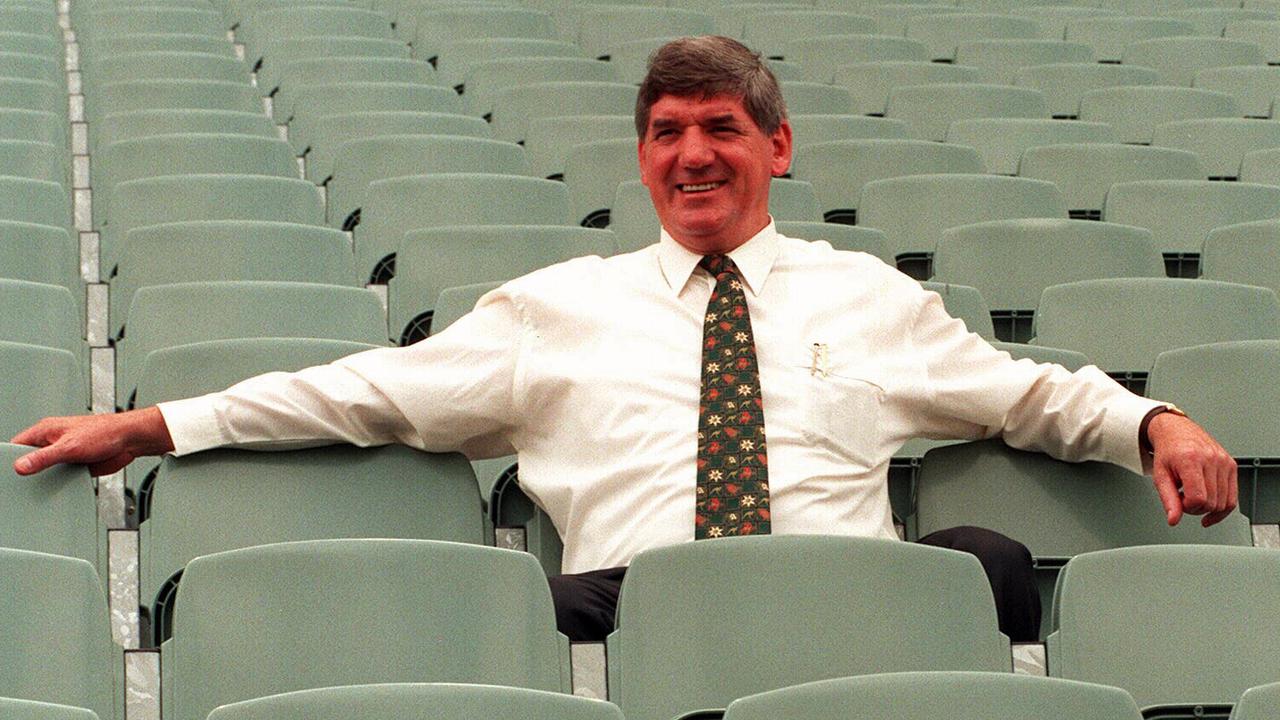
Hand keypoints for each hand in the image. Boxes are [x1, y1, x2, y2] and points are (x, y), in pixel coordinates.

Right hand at [10, 408, 174, 476]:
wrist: (130, 440)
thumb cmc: (105, 432)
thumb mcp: (69, 447)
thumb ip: (44, 458)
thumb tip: (21, 466)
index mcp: (46, 431)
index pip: (17, 445)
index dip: (10, 459)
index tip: (6, 473)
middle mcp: (53, 441)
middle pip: (30, 459)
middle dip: (27, 472)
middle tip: (20, 486)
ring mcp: (64, 453)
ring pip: (45, 470)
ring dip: (44, 479)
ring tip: (37, 491)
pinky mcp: (75, 464)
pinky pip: (60, 476)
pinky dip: (59, 483)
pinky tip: (57, 490)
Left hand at [1146, 412, 1237, 526]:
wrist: (1176, 431)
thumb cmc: (1167, 452)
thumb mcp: (1160, 476)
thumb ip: (1168, 500)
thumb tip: (1173, 520)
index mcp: (1191, 459)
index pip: (1198, 498)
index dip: (1187, 507)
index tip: (1179, 500)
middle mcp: (1211, 459)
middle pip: (1212, 503)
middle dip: (1196, 508)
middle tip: (1184, 498)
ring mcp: (1224, 461)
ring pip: (1224, 503)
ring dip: (1208, 507)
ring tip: (1194, 495)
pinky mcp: (1232, 465)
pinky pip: (1233, 497)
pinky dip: (1223, 508)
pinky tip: (1211, 509)